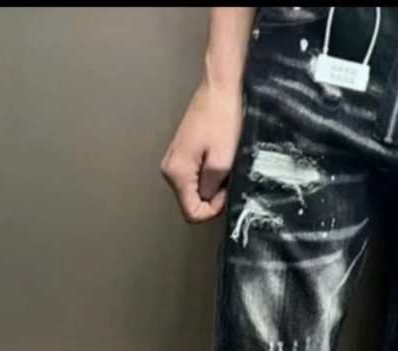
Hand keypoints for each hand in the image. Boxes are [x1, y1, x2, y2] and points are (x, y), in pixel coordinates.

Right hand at [161, 81, 242, 223]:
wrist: (218, 90)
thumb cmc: (222, 120)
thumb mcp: (222, 161)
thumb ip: (211, 187)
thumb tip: (207, 198)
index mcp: (177, 173)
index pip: (191, 213)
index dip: (212, 210)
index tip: (225, 192)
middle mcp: (170, 169)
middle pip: (190, 203)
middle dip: (211, 199)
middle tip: (227, 178)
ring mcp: (174, 161)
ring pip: (193, 191)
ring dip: (210, 187)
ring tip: (223, 167)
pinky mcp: (181, 154)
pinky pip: (194, 178)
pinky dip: (207, 176)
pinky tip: (218, 160)